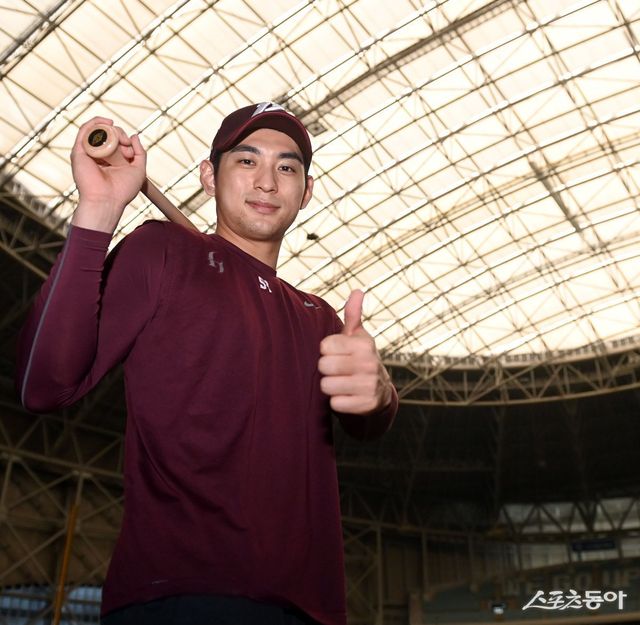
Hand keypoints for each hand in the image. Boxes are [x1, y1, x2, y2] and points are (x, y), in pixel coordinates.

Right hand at [70, 117, 146, 232]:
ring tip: (119, 136)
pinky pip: (85, 130)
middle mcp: (99, 156)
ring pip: (98, 131)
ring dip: (110, 129)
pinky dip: (95, 122)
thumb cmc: (123, 190)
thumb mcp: (138, 169)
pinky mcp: (79, 152)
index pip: (118, 142)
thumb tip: (134, 135)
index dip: (126, 141)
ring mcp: (88, 153)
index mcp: (111, 161)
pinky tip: (107, 122)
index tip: (131, 152)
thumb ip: (140, 153)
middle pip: (108, 134)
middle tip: (126, 144)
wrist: (107, 201)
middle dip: (120, 135)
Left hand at [319, 290, 392, 413]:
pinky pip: (335, 404)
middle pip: (324, 366)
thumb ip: (353, 314)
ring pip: (327, 386)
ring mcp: (369, 385)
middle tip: (337, 370)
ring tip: (341, 383)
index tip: (336, 353)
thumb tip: (357, 290)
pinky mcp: (367, 405)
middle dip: (326, 370)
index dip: (326, 351)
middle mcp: (369, 363)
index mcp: (363, 344)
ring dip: (330, 387)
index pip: (325, 345)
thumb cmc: (360, 359)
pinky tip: (347, 397)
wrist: (379, 392)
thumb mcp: (357, 337)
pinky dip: (337, 403)